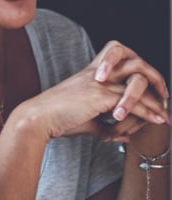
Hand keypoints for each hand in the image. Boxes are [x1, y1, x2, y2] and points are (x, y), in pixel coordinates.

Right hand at [17, 43, 168, 142]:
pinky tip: (156, 120)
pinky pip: (131, 103)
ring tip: (165, 116)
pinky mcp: (99, 96)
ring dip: (156, 104)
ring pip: (137, 87)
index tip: (153, 92)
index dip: (139, 74)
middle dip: (155, 79)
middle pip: (134, 64)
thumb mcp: (86, 120)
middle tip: (165, 98)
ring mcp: (98, 83)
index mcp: (91, 74)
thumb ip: (105, 124)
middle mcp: (96, 74)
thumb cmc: (58, 119)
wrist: (39, 118)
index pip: (121, 63)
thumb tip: (122, 136)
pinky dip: (148, 113)